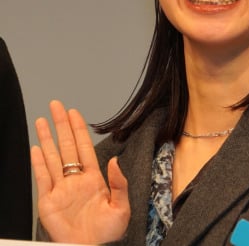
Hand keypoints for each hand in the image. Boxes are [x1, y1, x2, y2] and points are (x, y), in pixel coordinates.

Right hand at [31, 100, 130, 243]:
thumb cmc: (106, 233)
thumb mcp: (121, 207)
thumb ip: (119, 183)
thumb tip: (115, 160)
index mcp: (93, 179)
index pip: (84, 147)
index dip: (79, 129)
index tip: (74, 112)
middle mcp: (75, 180)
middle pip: (66, 145)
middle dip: (61, 125)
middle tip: (56, 105)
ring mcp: (60, 189)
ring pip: (52, 157)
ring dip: (47, 139)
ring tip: (42, 120)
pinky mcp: (48, 202)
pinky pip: (42, 178)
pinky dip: (38, 163)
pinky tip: (36, 148)